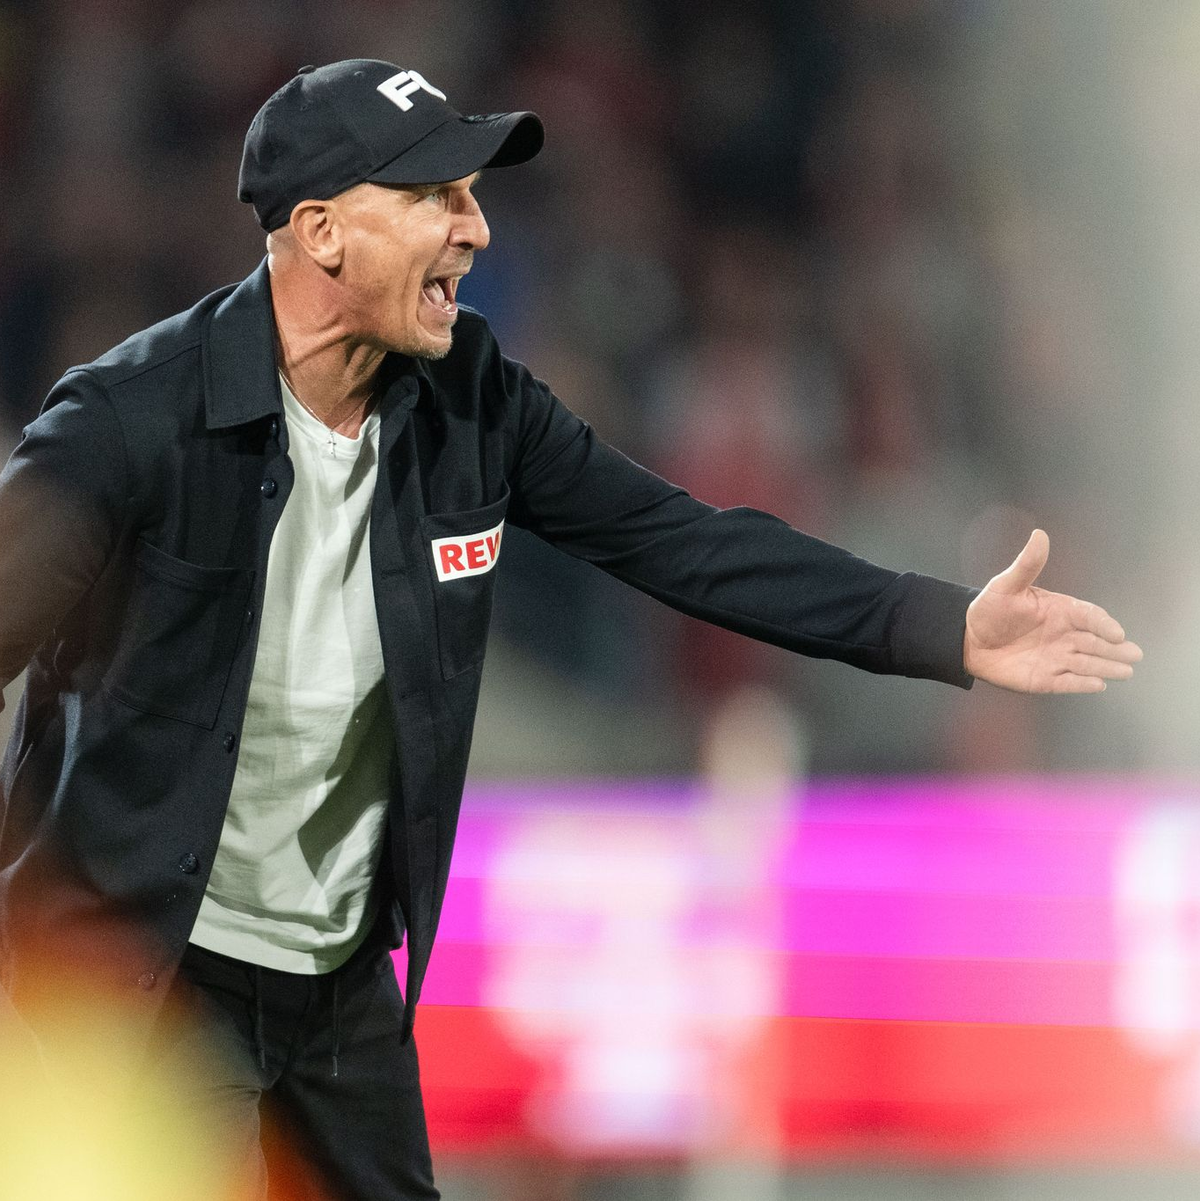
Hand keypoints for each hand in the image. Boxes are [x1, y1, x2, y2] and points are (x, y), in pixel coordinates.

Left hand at [963, 529, 1142, 692]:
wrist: (968, 640)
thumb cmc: (989, 610)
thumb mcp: (1005, 585)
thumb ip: (1027, 565)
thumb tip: (1039, 534)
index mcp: (1060, 611)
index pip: (1088, 616)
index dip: (1103, 624)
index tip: (1116, 633)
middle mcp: (1063, 635)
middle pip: (1094, 642)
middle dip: (1115, 649)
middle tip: (1134, 655)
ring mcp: (1056, 657)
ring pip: (1086, 663)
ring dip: (1106, 667)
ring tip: (1125, 671)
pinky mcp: (1045, 679)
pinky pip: (1068, 682)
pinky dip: (1082, 684)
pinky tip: (1098, 684)